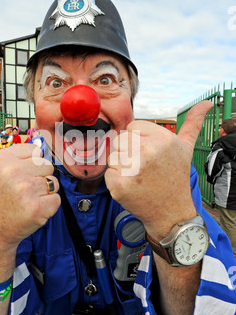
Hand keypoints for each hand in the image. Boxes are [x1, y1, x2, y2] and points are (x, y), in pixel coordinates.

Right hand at [0, 143, 59, 251]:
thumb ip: (15, 155)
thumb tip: (40, 145)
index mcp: (1, 159)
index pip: (35, 150)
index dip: (32, 164)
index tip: (21, 174)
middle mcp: (12, 172)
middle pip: (47, 164)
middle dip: (40, 177)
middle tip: (24, 190)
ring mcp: (25, 189)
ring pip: (54, 181)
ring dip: (45, 191)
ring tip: (28, 199)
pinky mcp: (37, 207)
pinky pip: (56, 198)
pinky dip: (49, 205)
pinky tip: (33, 209)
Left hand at [105, 100, 212, 238]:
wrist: (171, 212)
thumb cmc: (175, 176)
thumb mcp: (186, 147)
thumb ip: (192, 123)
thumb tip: (206, 103)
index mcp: (162, 138)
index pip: (131, 127)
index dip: (137, 140)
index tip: (149, 154)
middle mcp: (148, 151)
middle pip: (120, 140)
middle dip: (128, 153)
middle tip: (143, 168)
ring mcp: (133, 169)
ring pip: (112, 156)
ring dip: (121, 167)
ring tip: (138, 177)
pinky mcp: (120, 185)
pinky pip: (108, 172)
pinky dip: (116, 180)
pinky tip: (131, 186)